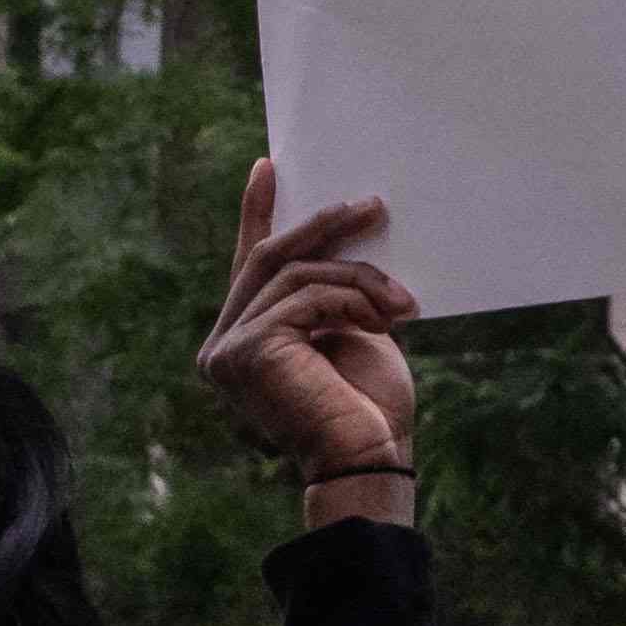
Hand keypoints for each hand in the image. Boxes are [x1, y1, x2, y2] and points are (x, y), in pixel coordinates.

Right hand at [201, 158, 423, 489]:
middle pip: (271, 259)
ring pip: (297, 274)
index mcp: (243, 341)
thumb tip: (347, 229)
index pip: (250, 267)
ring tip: (403, 300)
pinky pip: (307, 296)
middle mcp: (222, 346)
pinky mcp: (247, 350)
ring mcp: (228, 350)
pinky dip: (353, 298)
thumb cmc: (369, 406)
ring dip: (359, 277)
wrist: (373, 458)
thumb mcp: (352, 331)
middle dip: (324, 225)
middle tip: (373, 204)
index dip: (258, 214)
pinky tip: (386, 319)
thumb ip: (331, 291)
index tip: (268, 167)